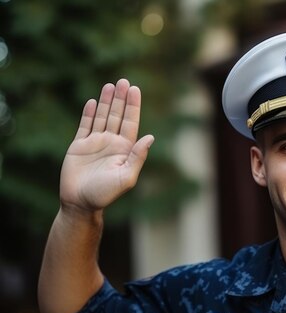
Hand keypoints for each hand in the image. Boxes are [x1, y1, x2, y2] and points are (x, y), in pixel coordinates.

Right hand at [59, 79, 153, 212]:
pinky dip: (88, 114)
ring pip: (102, 117)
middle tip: (123, 81)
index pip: (131, 122)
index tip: (135, 89)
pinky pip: (84, 126)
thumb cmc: (105, 194)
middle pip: (117, 116)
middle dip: (121, 99)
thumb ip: (138, 157)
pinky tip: (93, 102)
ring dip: (106, 102)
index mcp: (125, 149)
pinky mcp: (79, 146)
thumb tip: (150, 138)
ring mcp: (95, 143)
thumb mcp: (127, 177)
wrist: (80, 203)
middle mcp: (111, 143)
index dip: (133, 106)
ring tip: (110, 85)